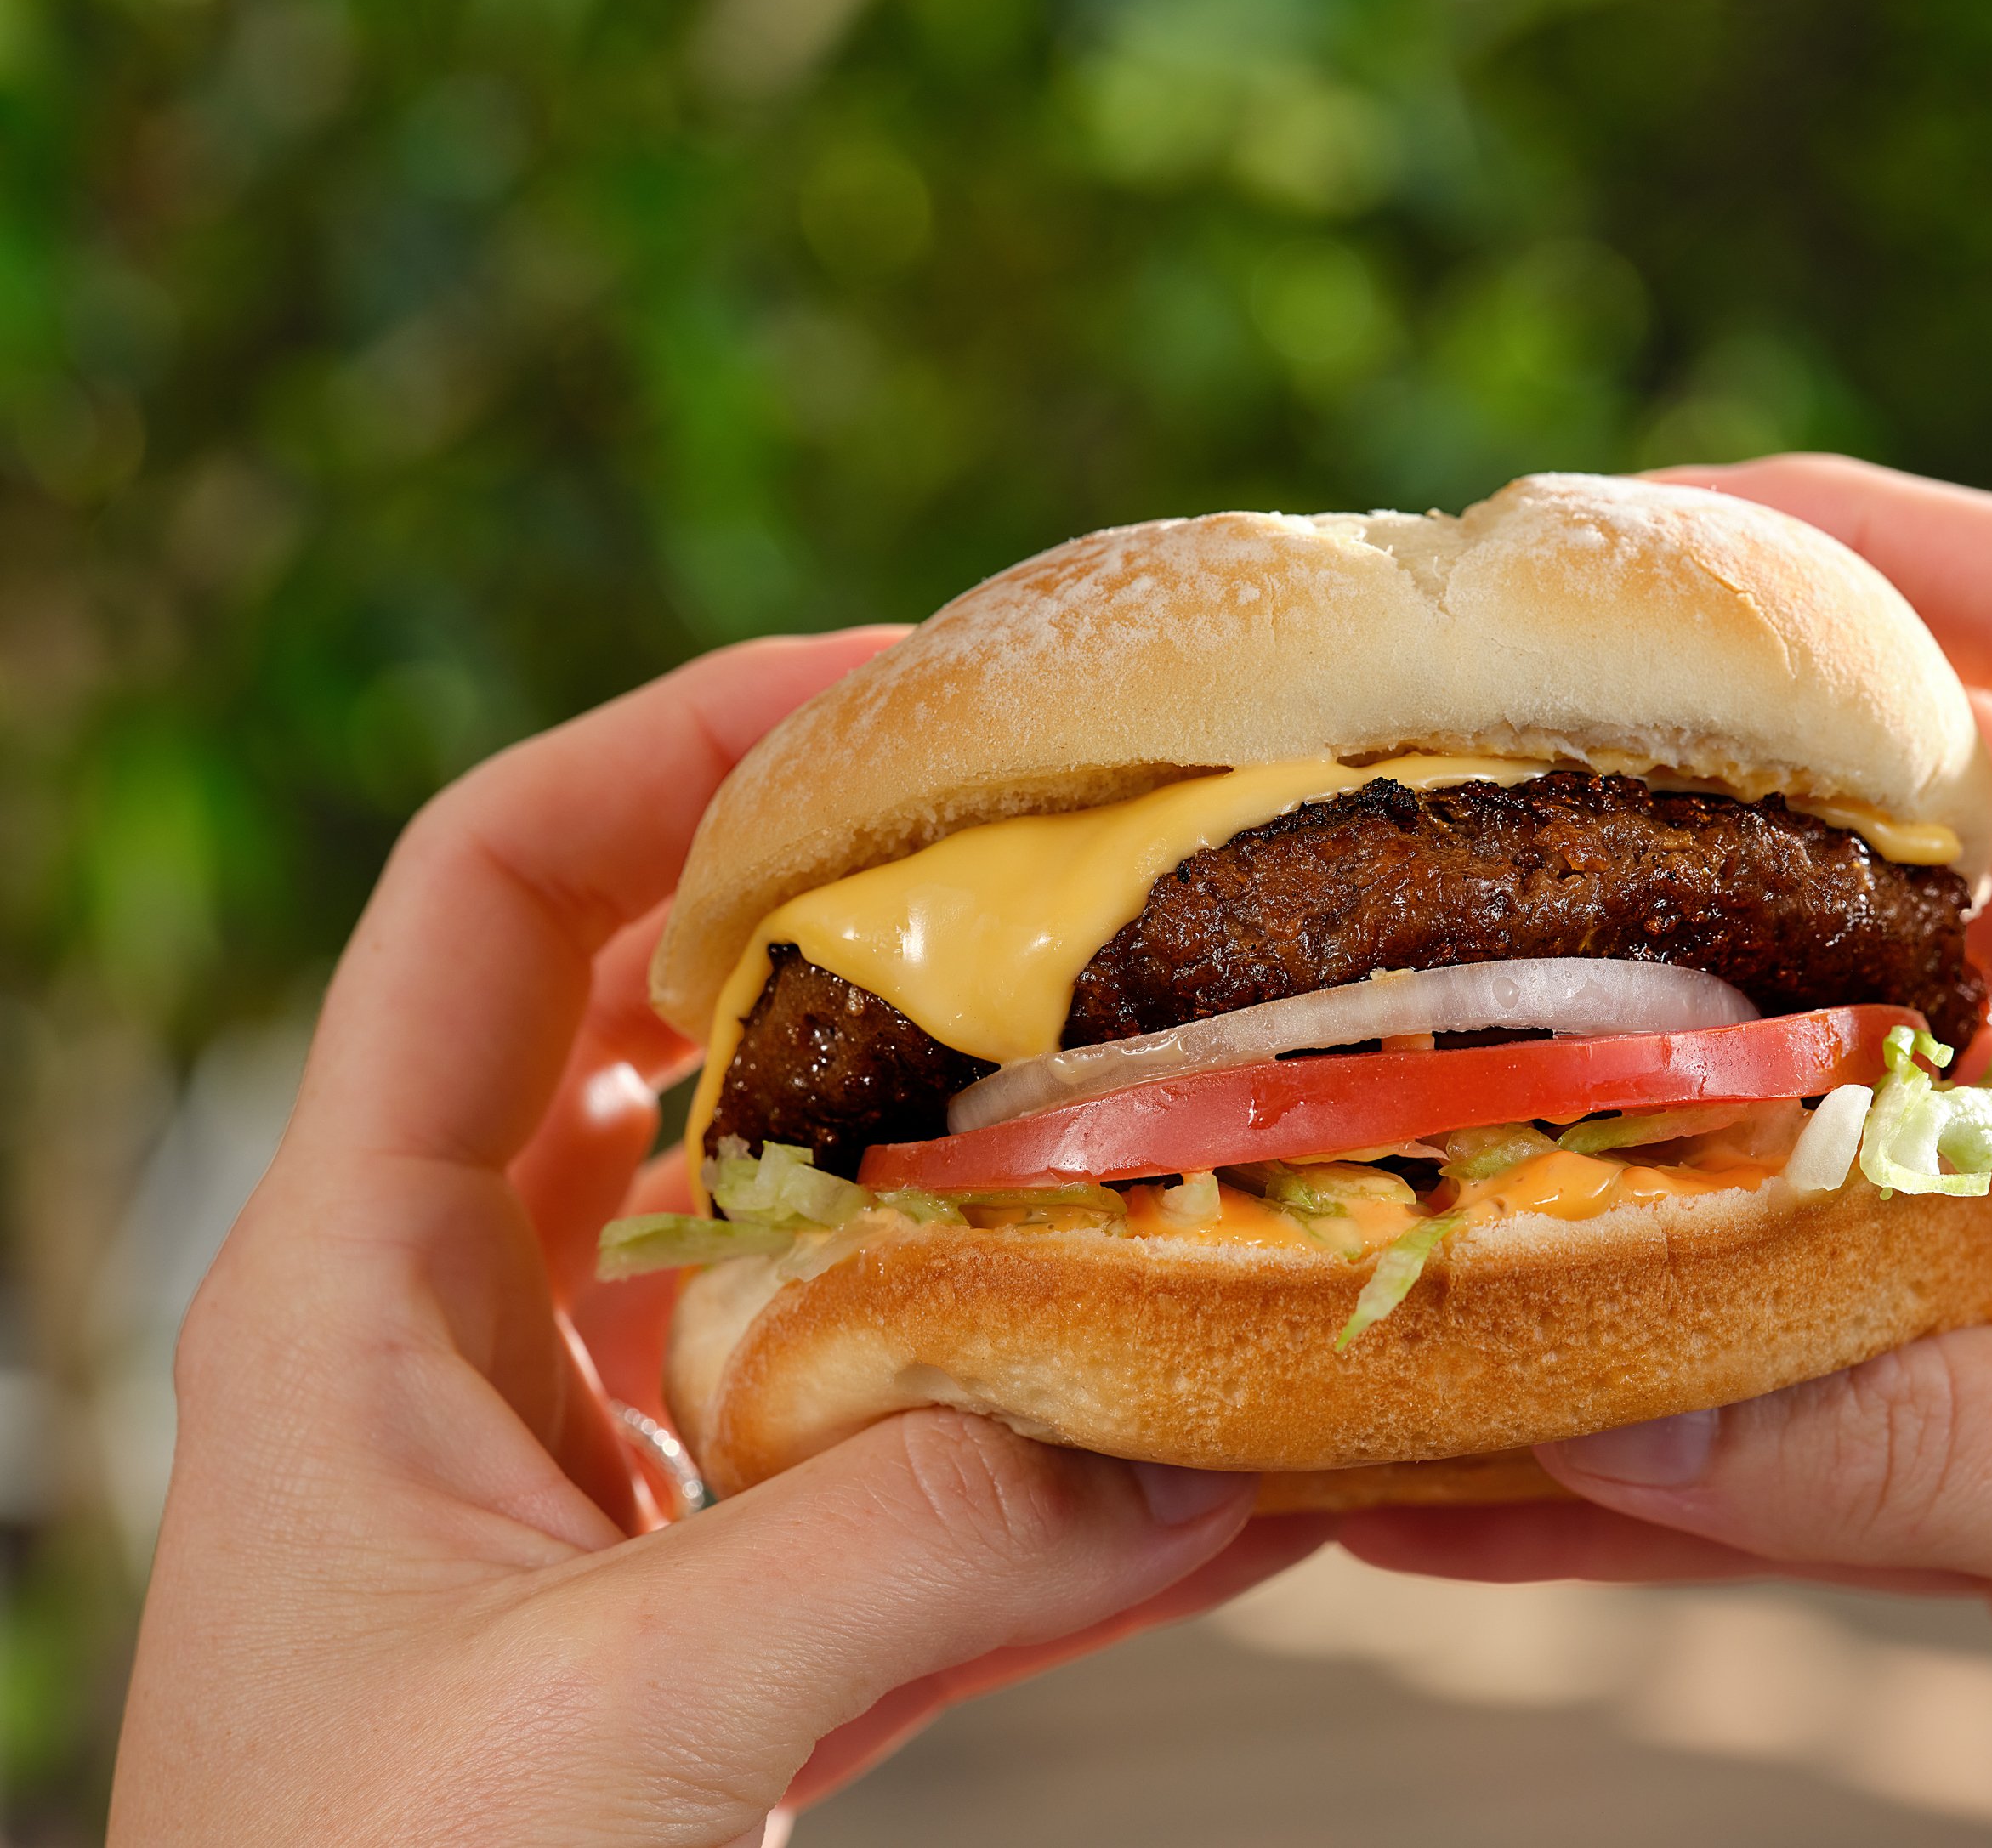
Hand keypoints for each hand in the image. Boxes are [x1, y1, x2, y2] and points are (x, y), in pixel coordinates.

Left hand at [108, 631, 1319, 1845]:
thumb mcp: (603, 1727)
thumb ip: (902, 1557)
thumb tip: (1197, 1432)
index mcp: (351, 1281)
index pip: (487, 895)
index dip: (666, 749)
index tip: (882, 691)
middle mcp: (478, 1330)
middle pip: (672, 1027)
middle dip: (867, 931)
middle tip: (1078, 863)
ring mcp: (608, 1465)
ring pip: (812, 1237)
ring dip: (984, 1176)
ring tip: (1177, 1100)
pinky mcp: (718, 1602)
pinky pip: (901, 1466)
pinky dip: (1041, 1439)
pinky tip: (1212, 1434)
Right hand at [1345, 457, 1991, 1845]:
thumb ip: (1928, 1445)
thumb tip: (1606, 1408)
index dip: (1912, 549)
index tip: (1684, 523)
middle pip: (1930, 875)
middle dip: (1710, 836)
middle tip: (1483, 798)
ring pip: (1841, 1138)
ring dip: (1650, 1155)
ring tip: (1428, 1118)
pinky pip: (1823, 1389)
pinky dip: (1665, 1431)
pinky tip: (1476, 1474)